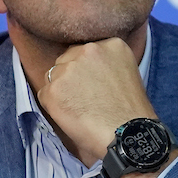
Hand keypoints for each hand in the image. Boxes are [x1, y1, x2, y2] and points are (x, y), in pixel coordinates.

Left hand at [39, 38, 157, 166]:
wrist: (127, 133)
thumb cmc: (131, 111)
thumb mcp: (128, 72)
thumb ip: (106, 64)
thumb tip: (87, 71)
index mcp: (112, 44)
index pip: (87, 51)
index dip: (88, 70)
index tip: (95, 84)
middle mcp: (89, 50)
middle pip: (68, 59)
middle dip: (73, 76)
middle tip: (85, 97)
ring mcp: (69, 68)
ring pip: (54, 75)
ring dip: (62, 90)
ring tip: (79, 109)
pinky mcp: (53, 88)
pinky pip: (45, 94)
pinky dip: (53, 106)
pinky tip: (71, 116)